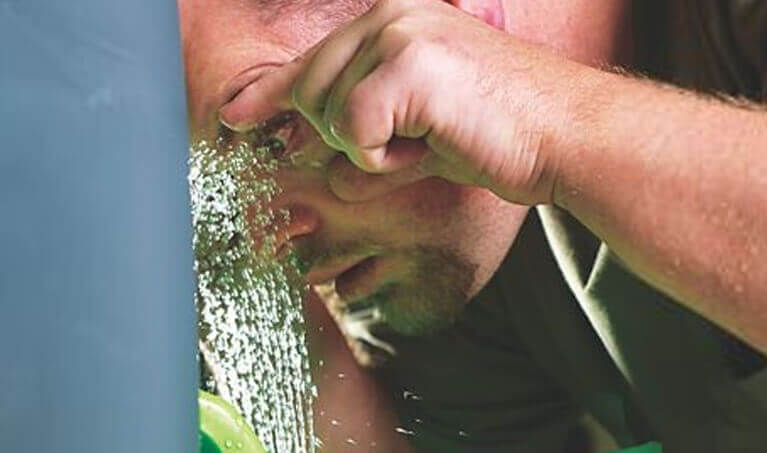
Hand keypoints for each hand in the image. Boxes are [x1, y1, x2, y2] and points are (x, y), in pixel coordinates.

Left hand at [219, 0, 588, 204]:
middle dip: (346, 138)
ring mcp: (399, 36)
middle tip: (410, 144)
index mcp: (393, 21)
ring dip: (375, 151)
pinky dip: (387, 160)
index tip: (234, 118)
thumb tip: (312, 165)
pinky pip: (355, 133)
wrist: (563, 136)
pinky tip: (432, 146)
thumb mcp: (418, 133)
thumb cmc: (496, 134)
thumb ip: (363, 139)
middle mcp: (390, 17)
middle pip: (312, 95)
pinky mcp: (409, 67)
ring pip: (330, 117)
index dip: (270, 96)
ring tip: (433, 140)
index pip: (312, 62)